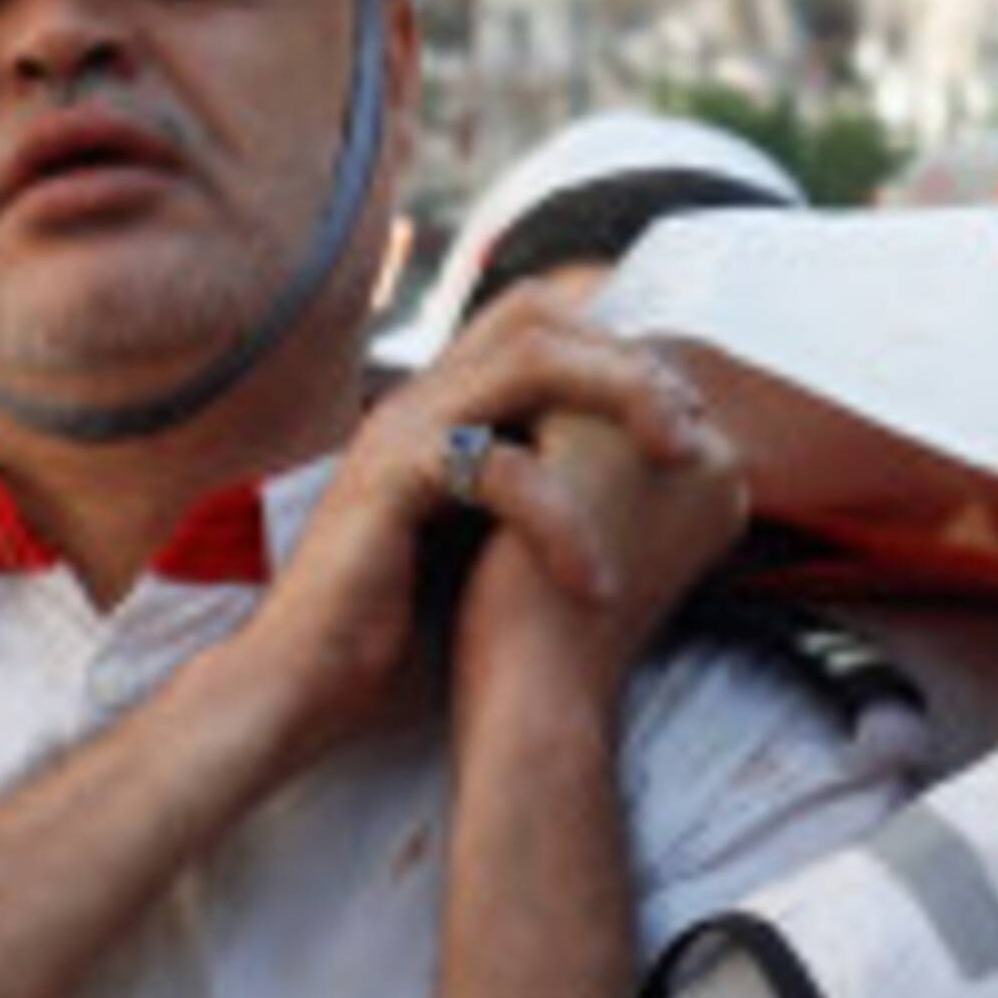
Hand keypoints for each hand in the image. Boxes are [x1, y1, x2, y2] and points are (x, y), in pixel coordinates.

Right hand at [237, 299, 734, 724]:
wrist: (306, 682)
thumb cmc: (404, 623)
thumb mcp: (491, 539)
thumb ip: (545, 489)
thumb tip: (649, 483)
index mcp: (444, 404)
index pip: (539, 317)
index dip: (619, 348)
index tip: (686, 415)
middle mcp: (421, 399)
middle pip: (538, 315)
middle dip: (628, 358)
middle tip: (691, 427)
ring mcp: (401, 433)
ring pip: (526, 362)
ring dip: (617, 399)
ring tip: (676, 460)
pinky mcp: (387, 484)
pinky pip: (493, 468)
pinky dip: (559, 518)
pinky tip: (596, 582)